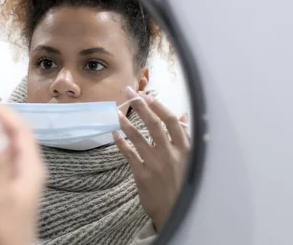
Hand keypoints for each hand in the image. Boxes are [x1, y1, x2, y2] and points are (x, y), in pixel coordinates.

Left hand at [113, 89, 189, 230]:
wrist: (178, 213)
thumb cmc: (185, 184)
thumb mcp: (192, 159)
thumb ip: (186, 136)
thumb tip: (184, 114)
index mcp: (186, 149)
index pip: (171, 121)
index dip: (158, 106)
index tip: (147, 95)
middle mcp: (171, 154)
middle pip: (154, 124)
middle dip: (140, 106)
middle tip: (128, 92)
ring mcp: (156, 164)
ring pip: (139, 137)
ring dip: (126, 122)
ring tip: (116, 112)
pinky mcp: (143, 175)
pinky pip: (129, 154)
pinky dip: (121, 143)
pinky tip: (114, 134)